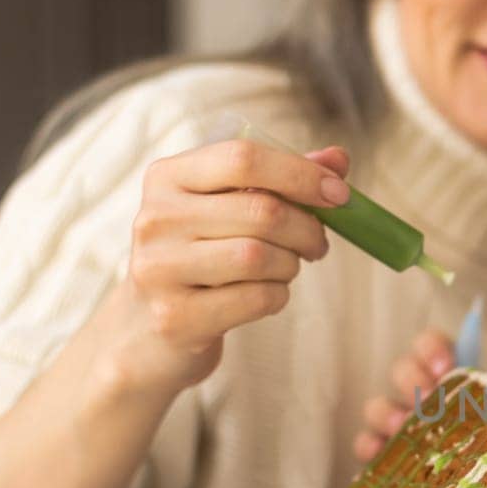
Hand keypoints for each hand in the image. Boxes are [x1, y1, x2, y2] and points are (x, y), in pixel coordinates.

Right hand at [114, 139, 350, 396]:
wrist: (147, 329)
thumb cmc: (201, 256)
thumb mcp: (230, 209)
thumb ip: (282, 179)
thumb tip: (337, 159)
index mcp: (167, 177)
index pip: (243, 158)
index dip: (301, 174)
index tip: (339, 194)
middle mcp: (155, 218)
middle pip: (262, 211)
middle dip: (307, 229)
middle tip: (317, 243)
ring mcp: (159, 269)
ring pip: (259, 256)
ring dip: (291, 265)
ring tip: (286, 268)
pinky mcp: (175, 318)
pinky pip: (255, 299)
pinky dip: (277, 296)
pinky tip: (266, 295)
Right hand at [354, 328, 455, 461]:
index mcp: (448, 377)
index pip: (430, 346)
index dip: (432, 349)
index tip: (445, 366)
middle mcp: (418, 395)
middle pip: (403, 372)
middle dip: (412, 380)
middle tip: (429, 397)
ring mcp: (397, 425)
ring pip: (378, 407)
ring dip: (388, 412)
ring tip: (405, 425)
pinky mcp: (384, 456)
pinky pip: (366, 444)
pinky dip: (369, 446)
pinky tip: (380, 452)